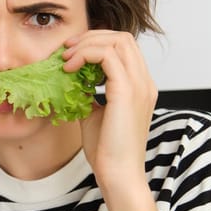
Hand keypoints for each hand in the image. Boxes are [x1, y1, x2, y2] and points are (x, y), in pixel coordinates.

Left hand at [63, 30, 160, 210]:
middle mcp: (145, 82)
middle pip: (122, 37)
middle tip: (67, 49)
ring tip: (66, 59)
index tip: (73, 52)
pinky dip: (85, 56)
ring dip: (87, 44)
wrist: (118, 174)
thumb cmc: (107, 150)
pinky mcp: (127, 92)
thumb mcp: (96, 113)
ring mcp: (139, 86)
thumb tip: (73, 78)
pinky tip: (70, 69)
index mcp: (141, 87)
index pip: (125, 47)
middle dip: (91, 37)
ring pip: (117, 41)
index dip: (97, 42)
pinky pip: (107, 56)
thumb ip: (90, 93)